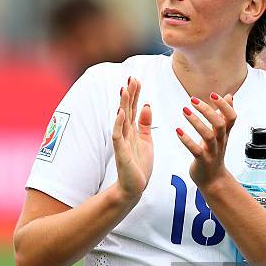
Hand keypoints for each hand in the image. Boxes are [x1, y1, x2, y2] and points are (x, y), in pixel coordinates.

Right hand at [112, 77, 152, 198]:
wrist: (134, 187)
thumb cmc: (140, 165)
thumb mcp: (146, 141)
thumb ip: (146, 124)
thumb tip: (147, 105)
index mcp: (133, 130)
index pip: (133, 108)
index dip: (135, 94)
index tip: (137, 79)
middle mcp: (125, 133)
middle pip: (127, 110)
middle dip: (130, 94)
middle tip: (132, 77)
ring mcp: (122, 142)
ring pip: (121, 119)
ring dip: (123, 105)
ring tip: (125, 90)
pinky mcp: (121, 153)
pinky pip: (118, 136)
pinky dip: (119, 124)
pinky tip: (121, 113)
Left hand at [176, 92, 235, 189]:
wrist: (213, 180)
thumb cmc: (215, 154)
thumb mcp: (222, 134)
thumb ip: (224, 115)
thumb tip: (230, 96)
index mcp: (225, 134)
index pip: (231, 117)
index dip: (225, 105)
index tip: (213, 95)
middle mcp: (221, 141)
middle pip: (220, 124)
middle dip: (207, 110)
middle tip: (193, 100)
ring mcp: (212, 152)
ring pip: (208, 135)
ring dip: (196, 122)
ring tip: (184, 110)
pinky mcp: (203, 161)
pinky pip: (196, 150)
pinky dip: (187, 140)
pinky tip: (178, 131)